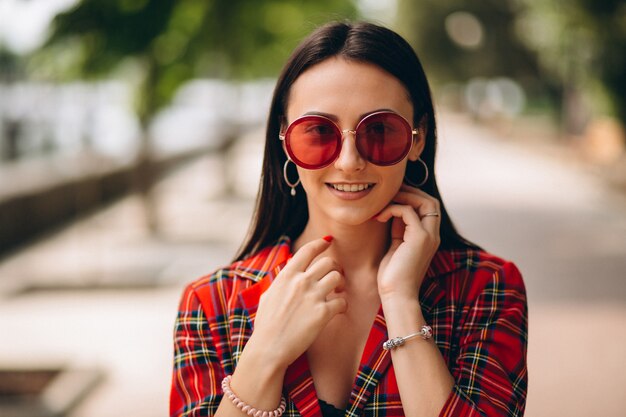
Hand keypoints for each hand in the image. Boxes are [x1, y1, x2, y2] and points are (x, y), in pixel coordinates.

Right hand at [248, 237, 346, 368]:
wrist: (269, 348)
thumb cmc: (266, 325)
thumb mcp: (267, 297)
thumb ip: (280, 284)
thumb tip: (285, 277)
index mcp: (287, 276)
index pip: (308, 250)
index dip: (321, 243)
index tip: (328, 241)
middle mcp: (301, 282)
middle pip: (328, 262)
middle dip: (335, 267)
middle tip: (335, 276)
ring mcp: (313, 296)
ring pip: (337, 277)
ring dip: (340, 284)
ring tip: (337, 292)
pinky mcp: (323, 313)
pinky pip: (342, 301)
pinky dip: (343, 304)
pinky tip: (338, 309)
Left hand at [374, 185, 440, 300]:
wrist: (397, 295)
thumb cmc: (393, 275)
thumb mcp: (396, 246)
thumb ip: (399, 229)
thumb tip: (392, 212)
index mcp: (429, 237)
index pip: (428, 207)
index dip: (412, 197)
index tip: (392, 197)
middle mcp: (433, 235)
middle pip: (430, 201)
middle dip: (410, 193)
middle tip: (389, 195)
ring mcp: (429, 236)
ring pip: (424, 201)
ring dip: (403, 197)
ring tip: (384, 203)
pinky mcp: (420, 238)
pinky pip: (408, 211)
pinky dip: (393, 209)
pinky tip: (379, 217)